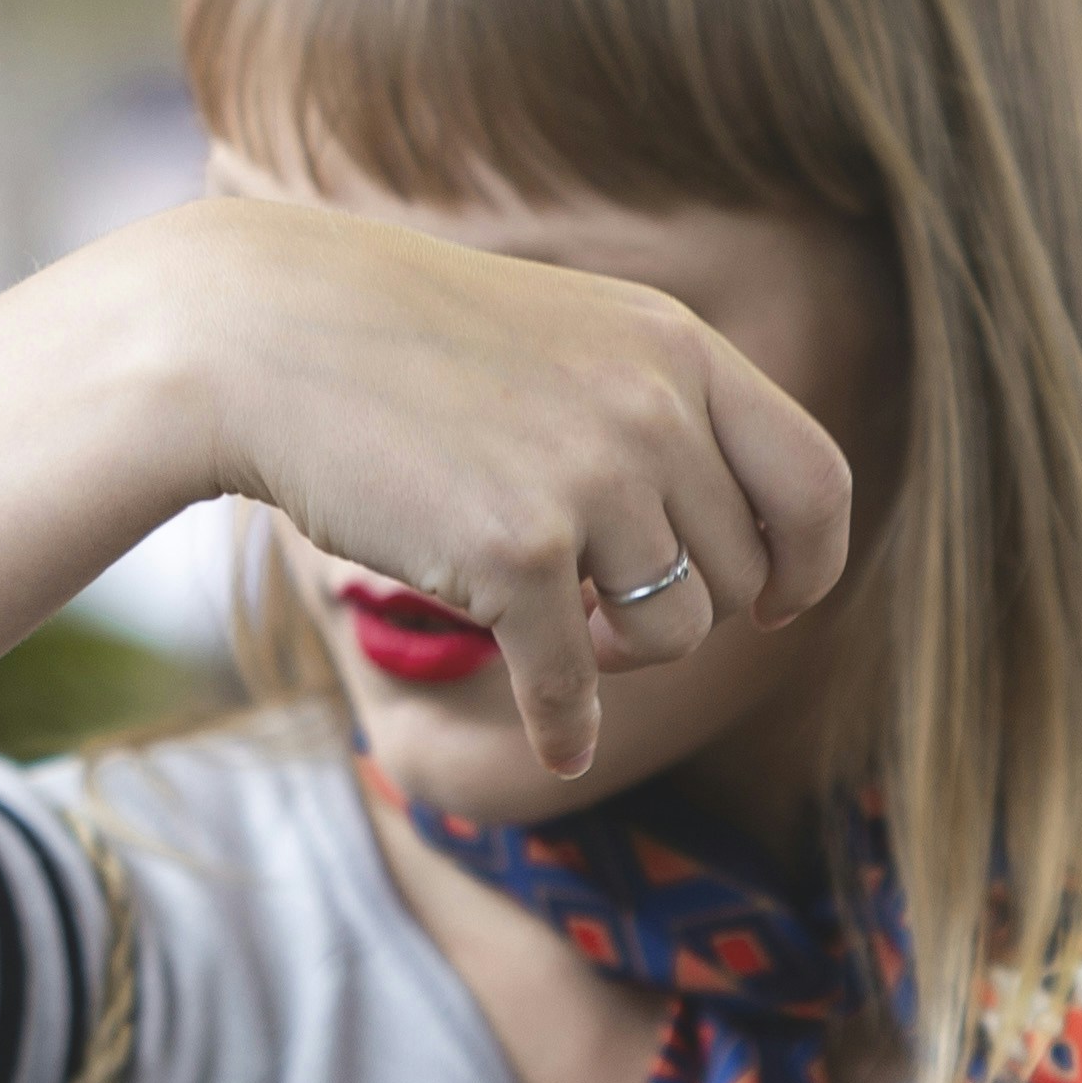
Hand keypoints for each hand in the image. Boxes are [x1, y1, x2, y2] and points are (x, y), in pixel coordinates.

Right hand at [96, 196, 855, 776]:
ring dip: (622, 659)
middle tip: (602, 610)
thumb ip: (659, 412)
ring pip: (675, 635)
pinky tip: (557, 749)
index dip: (807, 563)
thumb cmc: (406, 343)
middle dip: (679, 611)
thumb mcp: (568, 337)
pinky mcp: (514, 553)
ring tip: (566, 635)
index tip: (772, 600)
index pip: (817, 483)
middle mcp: (652, 410)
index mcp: (678, 350)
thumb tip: (745, 550)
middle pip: (735, 576)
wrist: (263, 333)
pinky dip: (568, 730)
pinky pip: (574, 685)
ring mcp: (587, 481)